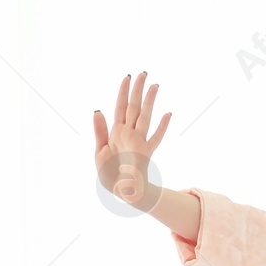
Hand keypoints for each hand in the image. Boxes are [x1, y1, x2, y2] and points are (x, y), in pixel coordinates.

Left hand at [94, 72, 170, 207]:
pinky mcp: (146, 153)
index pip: (120, 107)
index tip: (128, 77)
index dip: (123, 92)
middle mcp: (129, 134)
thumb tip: (97, 110)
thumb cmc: (110, 174)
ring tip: (156, 86)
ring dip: (150, 102)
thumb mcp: (100, 151)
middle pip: (134, 107)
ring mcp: (139, 142)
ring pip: (145, 117)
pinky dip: (162, 127)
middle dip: (138, 90)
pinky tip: (167, 114)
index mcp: (116, 132)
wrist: (121, 192)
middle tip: (144, 73)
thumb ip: (100, 131)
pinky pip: (155, 138)